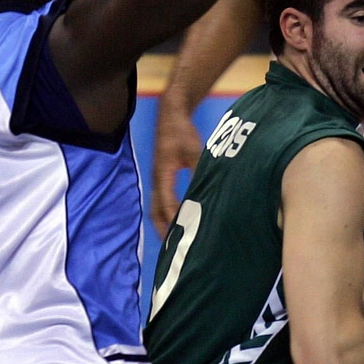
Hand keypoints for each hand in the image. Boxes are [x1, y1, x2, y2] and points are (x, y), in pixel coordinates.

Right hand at [151, 97, 201, 235]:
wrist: (171, 114)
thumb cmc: (181, 131)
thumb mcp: (194, 150)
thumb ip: (199, 170)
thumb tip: (207, 188)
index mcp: (162, 174)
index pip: (165, 203)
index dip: (173, 220)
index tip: (182, 234)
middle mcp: (157, 179)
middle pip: (155, 211)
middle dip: (163, 229)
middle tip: (173, 248)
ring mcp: (157, 178)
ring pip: (155, 207)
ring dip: (162, 223)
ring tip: (171, 241)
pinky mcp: (161, 176)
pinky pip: (160, 200)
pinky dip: (165, 213)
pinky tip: (176, 219)